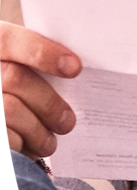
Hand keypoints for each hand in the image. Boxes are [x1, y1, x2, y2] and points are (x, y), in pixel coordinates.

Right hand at [0, 22, 81, 158]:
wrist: (1, 122)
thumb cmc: (19, 96)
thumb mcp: (26, 76)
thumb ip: (41, 70)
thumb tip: (76, 74)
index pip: (8, 40)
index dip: (42, 52)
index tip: (74, 68)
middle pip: (15, 78)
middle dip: (48, 103)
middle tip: (67, 122)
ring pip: (10, 109)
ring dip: (38, 131)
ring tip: (49, 143)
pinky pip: (4, 136)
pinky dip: (21, 145)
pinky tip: (27, 149)